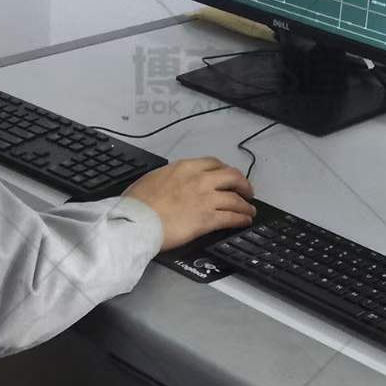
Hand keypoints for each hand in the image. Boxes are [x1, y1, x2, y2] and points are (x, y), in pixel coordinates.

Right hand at [124, 157, 255, 250]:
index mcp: (185, 167)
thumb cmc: (138, 203)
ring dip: (245, 205)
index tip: (229, 176)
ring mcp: (206, 199)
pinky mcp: (208, 219)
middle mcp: (200, 180)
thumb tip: (174, 182)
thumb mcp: (153, 178)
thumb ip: (170, 177)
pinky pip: (231, 217)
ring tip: (249, 210)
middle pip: (232, 177)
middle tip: (246, 191)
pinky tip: (244, 221)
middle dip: (243, 184)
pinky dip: (241, 218)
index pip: (214, 163)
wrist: (136, 222)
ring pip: (235, 199)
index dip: (225, 170)